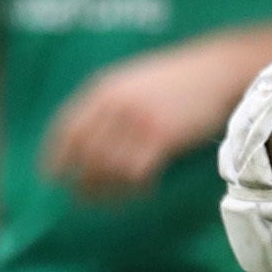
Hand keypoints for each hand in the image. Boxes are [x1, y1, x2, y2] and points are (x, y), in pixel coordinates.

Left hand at [39, 37, 254, 201]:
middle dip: (82, 182)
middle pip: (87, 155)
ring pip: (110, 168)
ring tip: (114, 201)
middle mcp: (115, 105)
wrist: (217, 71)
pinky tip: (144, 189)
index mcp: (103, 90)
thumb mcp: (133, 81)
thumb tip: (88, 140)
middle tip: (85, 199)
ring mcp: (138, 121)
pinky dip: (136, 187)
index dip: (56, 159)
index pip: (67, 131)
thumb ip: (109, 104)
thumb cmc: (178, 80)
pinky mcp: (162, 137)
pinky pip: (137, 172)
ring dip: (109, 190)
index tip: (54, 178)